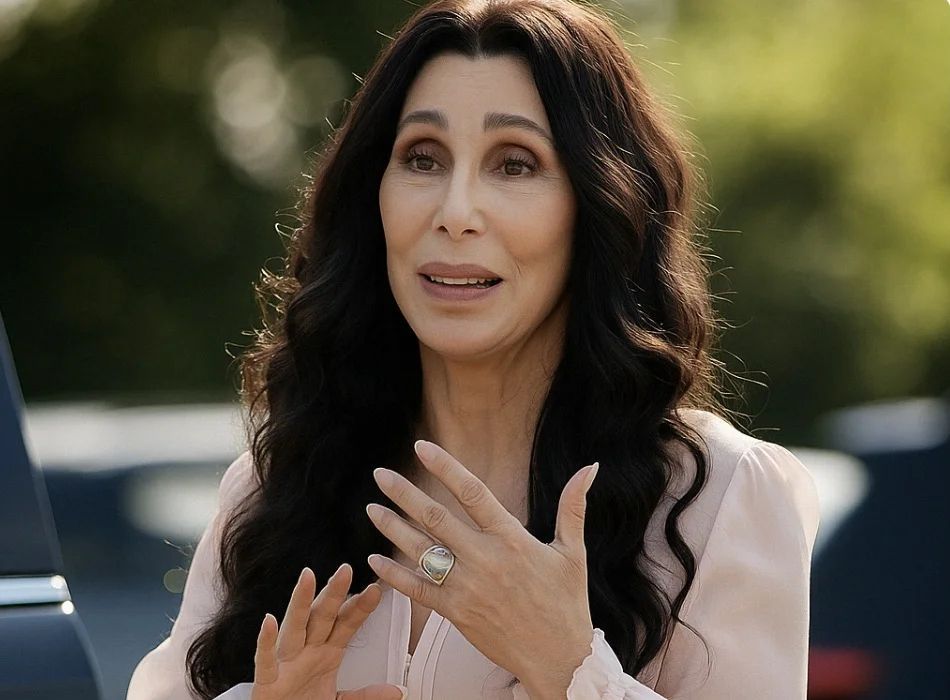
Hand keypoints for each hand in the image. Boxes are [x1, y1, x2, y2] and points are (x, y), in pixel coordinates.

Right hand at [252, 563, 405, 699]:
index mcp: (325, 654)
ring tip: (308, 577)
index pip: (345, 625)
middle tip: (346, 570)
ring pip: (294, 628)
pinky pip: (266, 661)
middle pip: (321, 618)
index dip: (360, 608)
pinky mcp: (267, 683)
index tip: (376, 589)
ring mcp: (286, 664)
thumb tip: (398, 690)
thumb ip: (366, 695)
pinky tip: (269, 622)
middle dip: (333, 594)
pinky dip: (266, 642)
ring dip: (300, 603)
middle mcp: (306, 652)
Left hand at [365, 440, 597, 697]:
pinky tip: (374, 559)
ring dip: (392, 527)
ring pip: (421, 550)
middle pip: (435, 518)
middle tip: (380, 474)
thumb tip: (590, 468)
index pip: (472, 492)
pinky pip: (418, 590)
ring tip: (371, 508)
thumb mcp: (572, 552)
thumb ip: (573, 507)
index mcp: (512, 538)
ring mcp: (468, 587)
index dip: (445, 467)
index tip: (421, 447)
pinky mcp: (456, 613)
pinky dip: (394, 574)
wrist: (559, 659)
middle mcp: (485, 559)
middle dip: (404, 493)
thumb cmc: (567, 603)